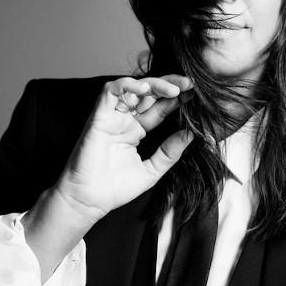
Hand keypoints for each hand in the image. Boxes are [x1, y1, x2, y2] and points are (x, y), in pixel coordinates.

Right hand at [55, 75, 193, 221]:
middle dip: (170, 85)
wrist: (89, 201)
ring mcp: (112, 116)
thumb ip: (170, 152)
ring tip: (174, 89)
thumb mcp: (152, 170)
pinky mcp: (99, 116)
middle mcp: (126, 120)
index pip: (160, 108)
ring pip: (133, 87)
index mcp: (138, 130)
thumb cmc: (115, 188)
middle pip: (149, 93)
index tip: (195, 96)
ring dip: (154, 84)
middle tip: (189, 85)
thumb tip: (191, 134)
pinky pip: (110, 91)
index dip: (176, 100)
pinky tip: (145, 89)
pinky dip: (127, 85)